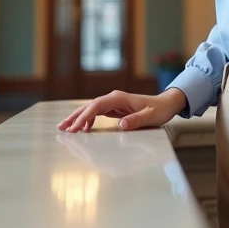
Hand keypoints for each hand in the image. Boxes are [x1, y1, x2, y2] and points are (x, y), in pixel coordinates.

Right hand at [57, 88, 186, 132]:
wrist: (166, 103)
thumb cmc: (159, 110)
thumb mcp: (151, 116)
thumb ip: (137, 120)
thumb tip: (121, 125)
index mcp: (119, 98)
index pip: (97, 106)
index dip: (84, 117)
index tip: (76, 128)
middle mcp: (114, 98)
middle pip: (89, 106)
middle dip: (75, 117)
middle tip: (62, 128)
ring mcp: (114, 103)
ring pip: (91, 110)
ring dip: (78, 118)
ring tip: (66, 128)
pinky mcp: (115, 109)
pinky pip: (97, 113)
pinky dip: (88, 120)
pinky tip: (84, 129)